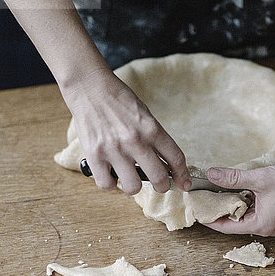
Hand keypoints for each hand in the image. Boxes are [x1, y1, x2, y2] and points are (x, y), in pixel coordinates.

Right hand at [61, 68, 191, 194]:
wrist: (89, 88)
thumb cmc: (119, 100)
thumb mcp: (145, 115)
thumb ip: (155, 138)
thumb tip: (166, 164)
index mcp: (152, 129)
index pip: (176, 158)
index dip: (183, 175)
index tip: (185, 184)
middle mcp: (135, 141)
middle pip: (159, 178)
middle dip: (162, 186)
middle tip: (159, 185)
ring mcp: (114, 150)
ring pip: (133, 187)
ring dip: (134, 186)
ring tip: (130, 176)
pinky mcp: (94, 155)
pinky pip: (106, 184)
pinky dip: (110, 183)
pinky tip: (111, 173)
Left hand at [203, 154, 274, 235]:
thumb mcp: (260, 178)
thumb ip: (233, 177)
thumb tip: (211, 174)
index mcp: (261, 225)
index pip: (226, 228)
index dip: (209, 219)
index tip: (196, 211)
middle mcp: (267, 227)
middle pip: (235, 222)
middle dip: (219, 210)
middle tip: (203, 198)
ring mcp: (274, 220)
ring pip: (246, 215)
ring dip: (233, 204)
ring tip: (216, 192)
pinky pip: (256, 210)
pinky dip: (245, 201)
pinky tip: (239, 188)